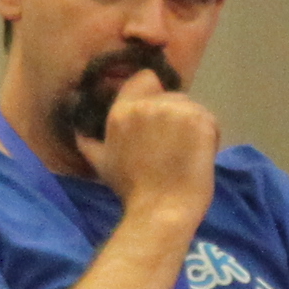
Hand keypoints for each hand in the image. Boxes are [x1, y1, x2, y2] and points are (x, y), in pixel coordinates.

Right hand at [80, 70, 221, 224]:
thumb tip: (79, 130)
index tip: (155, 117)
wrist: (162, 209)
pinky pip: (209, 120)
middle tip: (171, 145)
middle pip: (172, 96)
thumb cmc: (132, 190)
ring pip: (191, 107)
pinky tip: (199, 156)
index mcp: (122, 112)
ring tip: (185, 153)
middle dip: (174, 115)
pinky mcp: (201, 121)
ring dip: (192, 126)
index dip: (153, 94)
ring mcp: (177, 111)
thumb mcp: (101, 163)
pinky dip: (209, 136)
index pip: (145, 79)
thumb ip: (89, 141)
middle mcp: (149, 105)